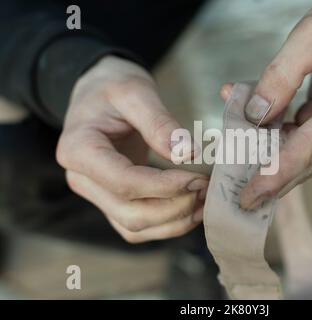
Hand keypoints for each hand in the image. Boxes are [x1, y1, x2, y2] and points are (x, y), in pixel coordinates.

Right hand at [57, 56, 207, 242]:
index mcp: (78, 149)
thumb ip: (159, 122)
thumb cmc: (111, 87)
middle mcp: (81, 179)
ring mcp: (95, 194)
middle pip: (130, 213)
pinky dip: (165, 224)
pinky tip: (190, 208)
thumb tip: (187, 153)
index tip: (198, 178)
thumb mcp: (134, 91)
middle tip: (204, 188)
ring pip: (134, 227)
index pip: (124, 181)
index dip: (165, 186)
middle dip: (173, 207)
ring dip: (173, 221)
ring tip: (203, 200)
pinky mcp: (110, 200)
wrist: (97, 93)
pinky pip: (137, 226)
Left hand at [222, 0, 311, 208]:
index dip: (278, 173)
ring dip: (270, 154)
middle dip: (272, 177)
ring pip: (303, 153)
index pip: (311, 147)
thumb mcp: (310, 36)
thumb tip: (256, 116)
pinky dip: (277, 136)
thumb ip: (280, 77)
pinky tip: (253, 126)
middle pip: (308, 160)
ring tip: (237, 154)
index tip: (250, 195)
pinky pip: (303, 139)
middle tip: (239, 196)